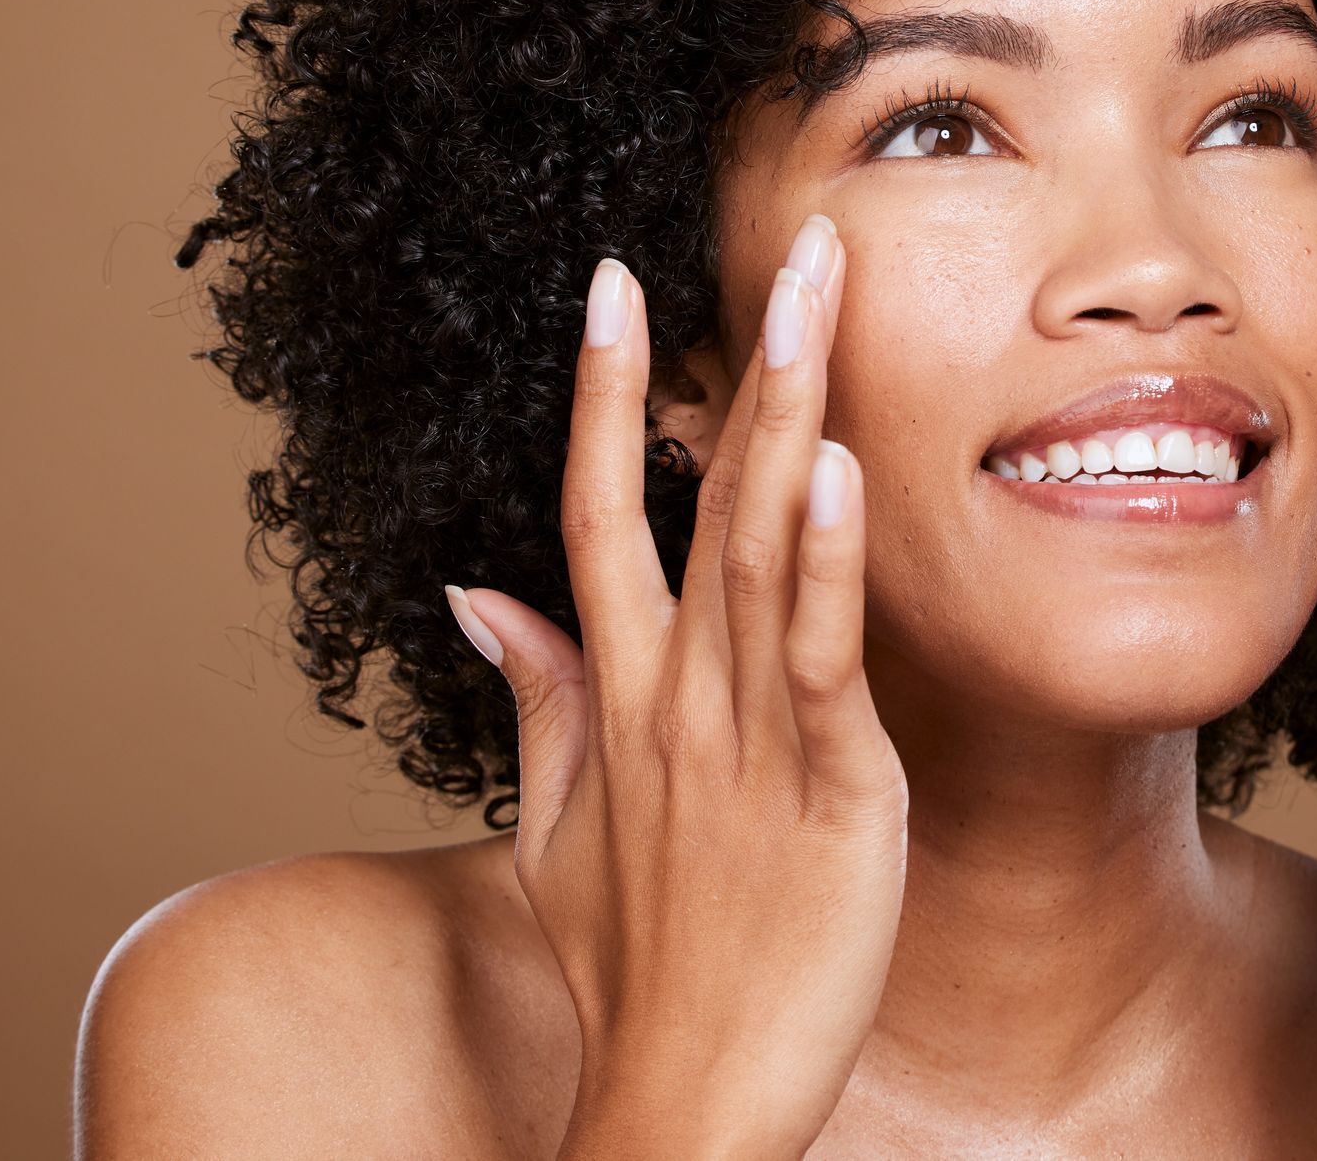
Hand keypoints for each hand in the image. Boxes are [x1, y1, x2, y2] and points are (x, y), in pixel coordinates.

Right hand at [444, 214, 906, 1159]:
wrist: (684, 1098)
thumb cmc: (635, 962)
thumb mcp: (554, 825)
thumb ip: (534, 695)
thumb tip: (472, 591)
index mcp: (621, 691)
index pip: (597, 508)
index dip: (608, 392)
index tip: (615, 284)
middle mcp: (677, 689)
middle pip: (702, 493)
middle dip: (743, 358)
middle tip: (800, 242)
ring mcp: (749, 732)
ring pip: (764, 545)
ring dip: (793, 414)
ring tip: (821, 298)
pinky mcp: (832, 785)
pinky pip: (824, 655)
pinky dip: (831, 561)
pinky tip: (843, 469)